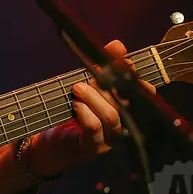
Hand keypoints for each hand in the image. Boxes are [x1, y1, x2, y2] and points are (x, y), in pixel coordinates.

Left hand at [28, 40, 155, 177]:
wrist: (50, 140)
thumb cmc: (74, 110)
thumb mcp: (87, 85)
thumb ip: (103, 66)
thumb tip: (117, 45)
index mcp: (126, 109)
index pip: (142, 93)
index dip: (136, 79)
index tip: (126, 63)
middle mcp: (124, 125)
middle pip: (126, 103)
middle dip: (107, 86)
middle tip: (89, 78)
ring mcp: (111, 139)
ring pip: (112, 116)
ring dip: (94, 98)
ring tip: (77, 88)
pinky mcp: (94, 148)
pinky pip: (95, 129)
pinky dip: (85, 113)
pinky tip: (76, 105)